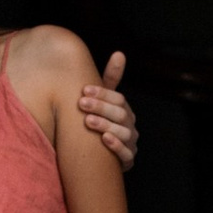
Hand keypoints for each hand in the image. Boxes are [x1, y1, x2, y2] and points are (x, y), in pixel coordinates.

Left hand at [76, 51, 136, 172]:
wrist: (100, 157)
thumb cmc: (100, 123)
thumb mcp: (103, 102)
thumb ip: (109, 80)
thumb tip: (119, 53)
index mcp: (124, 110)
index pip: (118, 98)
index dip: (102, 94)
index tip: (84, 90)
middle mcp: (130, 125)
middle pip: (120, 113)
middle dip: (100, 107)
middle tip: (81, 103)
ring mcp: (130, 142)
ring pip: (123, 132)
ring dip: (105, 125)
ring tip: (88, 121)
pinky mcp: (127, 159)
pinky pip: (126, 153)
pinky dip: (116, 146)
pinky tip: (104, 139)